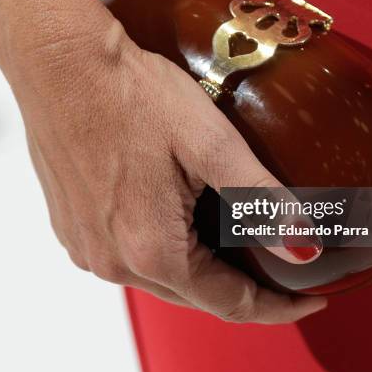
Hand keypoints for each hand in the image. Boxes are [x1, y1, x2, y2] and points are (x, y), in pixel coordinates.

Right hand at [9, 4, 326, 323]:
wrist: (63, 64)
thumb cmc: (133, 95)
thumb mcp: (211, 144)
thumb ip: (260, 202)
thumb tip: (305, 249)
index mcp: (151, 250)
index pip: (230, 304)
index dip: (277, 307)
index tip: (309, 300)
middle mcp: (113, 261)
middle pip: (196, 295)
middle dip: (243, 289)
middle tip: (280, 269)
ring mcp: (88, 245)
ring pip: (162, 277)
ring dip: (203, 267)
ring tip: (236, 244)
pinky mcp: (74, 225)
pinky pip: (130, 254)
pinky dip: (165, 248)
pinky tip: (182, 220)